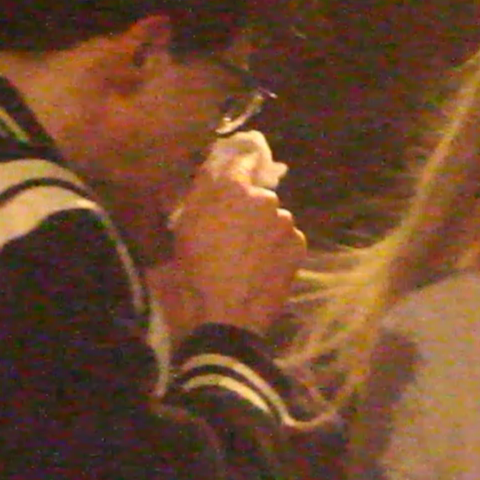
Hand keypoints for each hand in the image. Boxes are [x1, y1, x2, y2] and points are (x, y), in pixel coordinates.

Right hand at [148, 139, 305, 339]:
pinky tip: (261, 267)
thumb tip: (210, 169)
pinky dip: (275, 248)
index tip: (233, 169)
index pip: (240, 159)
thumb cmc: (192, 273)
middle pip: (256, 195)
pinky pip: (285, 239)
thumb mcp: (181, 229)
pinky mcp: (298, 247)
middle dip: (245, 208)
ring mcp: (285, 223)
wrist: (225, 320)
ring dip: (261, 229)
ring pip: (272, 219)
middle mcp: (265, 199)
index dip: (236, 163)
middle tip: (228, 232)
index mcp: (232, 189)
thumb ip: (198, 192)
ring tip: (245, 256)